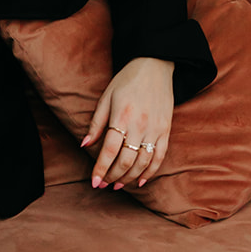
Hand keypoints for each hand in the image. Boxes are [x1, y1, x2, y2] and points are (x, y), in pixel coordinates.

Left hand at [81, 56, 173, 189]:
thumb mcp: (106, 96)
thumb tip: (84, 145)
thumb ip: (96, 123)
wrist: (155, 65)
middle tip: (104, 185)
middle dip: (113, 176)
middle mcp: (140, 125)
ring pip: (142, 163)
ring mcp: (155, 129)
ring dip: (129, 178)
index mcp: (122, 116)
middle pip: (126, 160)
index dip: (101, 169)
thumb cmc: (127, 80)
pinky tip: (140, 181)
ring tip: (118, 185)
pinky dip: (150, 172)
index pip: (109, 150)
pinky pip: (159, 157)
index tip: (94, 182)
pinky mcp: (166, 130)